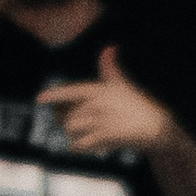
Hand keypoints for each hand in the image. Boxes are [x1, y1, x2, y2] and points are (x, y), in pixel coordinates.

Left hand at [38, 47, 175, 155]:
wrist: (156, 127)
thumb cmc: (138, 105)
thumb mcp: (123, 84)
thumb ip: (110, 68)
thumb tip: (109, 47)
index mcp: (99, 90)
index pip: (71, 91)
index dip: (54, 95)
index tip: (39, 99)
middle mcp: (97, 104)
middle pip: (67, 115)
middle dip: (67, 122)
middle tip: (79, 126)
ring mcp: (100, 121)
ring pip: (71, 129)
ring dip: (73, 134)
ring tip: (85, 135)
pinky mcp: (104, 137)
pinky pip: (79, 144)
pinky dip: (78, 147)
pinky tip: (85, 146)